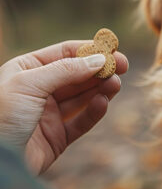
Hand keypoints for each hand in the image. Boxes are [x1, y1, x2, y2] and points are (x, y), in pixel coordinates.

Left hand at [0, 40, 127, 173]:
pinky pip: (81, 121)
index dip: (90, 51)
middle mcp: (38, 90)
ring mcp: (48, 114)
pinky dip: (94, 111)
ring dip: (101, 88)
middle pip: (78, 75)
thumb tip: (100, 59)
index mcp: (26, 70)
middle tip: (123, 67)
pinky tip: (103, 102)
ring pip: (82, 97)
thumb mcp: (30, 84)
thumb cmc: (0, 117)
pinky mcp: (57, 138)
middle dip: (100, 70)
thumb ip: (67, 70)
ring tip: (116, 84)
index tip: (114, 51)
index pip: (65, 53)